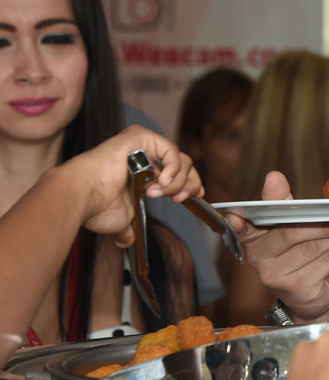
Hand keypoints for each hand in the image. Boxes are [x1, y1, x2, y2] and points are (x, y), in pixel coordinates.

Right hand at [55, 125, 201, 246]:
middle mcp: (143, 155)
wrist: (83, 196)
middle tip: (179, 200)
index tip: (195, 197)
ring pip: (180, 160)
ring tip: (156, 193)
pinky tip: (159, 182)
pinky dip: (172, 169)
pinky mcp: (140, 137)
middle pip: (185, 164)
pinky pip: (171, 150)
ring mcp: (142, 145)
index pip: (178, 172)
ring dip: (175, 182)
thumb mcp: (122, 221)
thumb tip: (124, 241)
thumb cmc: (97, 206)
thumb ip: (128, 229)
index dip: (190, 184)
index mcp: (141, 171)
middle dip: (188, 185)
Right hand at [227, 171, 328, 321]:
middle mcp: (258, 258)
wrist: (308, 296)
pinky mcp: (297, 288)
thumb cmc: (298, 252)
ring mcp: (276, 276)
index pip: (243, 228)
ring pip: (311, 248)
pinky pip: (325, 262)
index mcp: (252, 238)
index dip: (239, 223)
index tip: (235, 216)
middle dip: (320, 223)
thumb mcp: (288, 224)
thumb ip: (283, 202)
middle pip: (290, 234)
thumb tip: (273, 177)